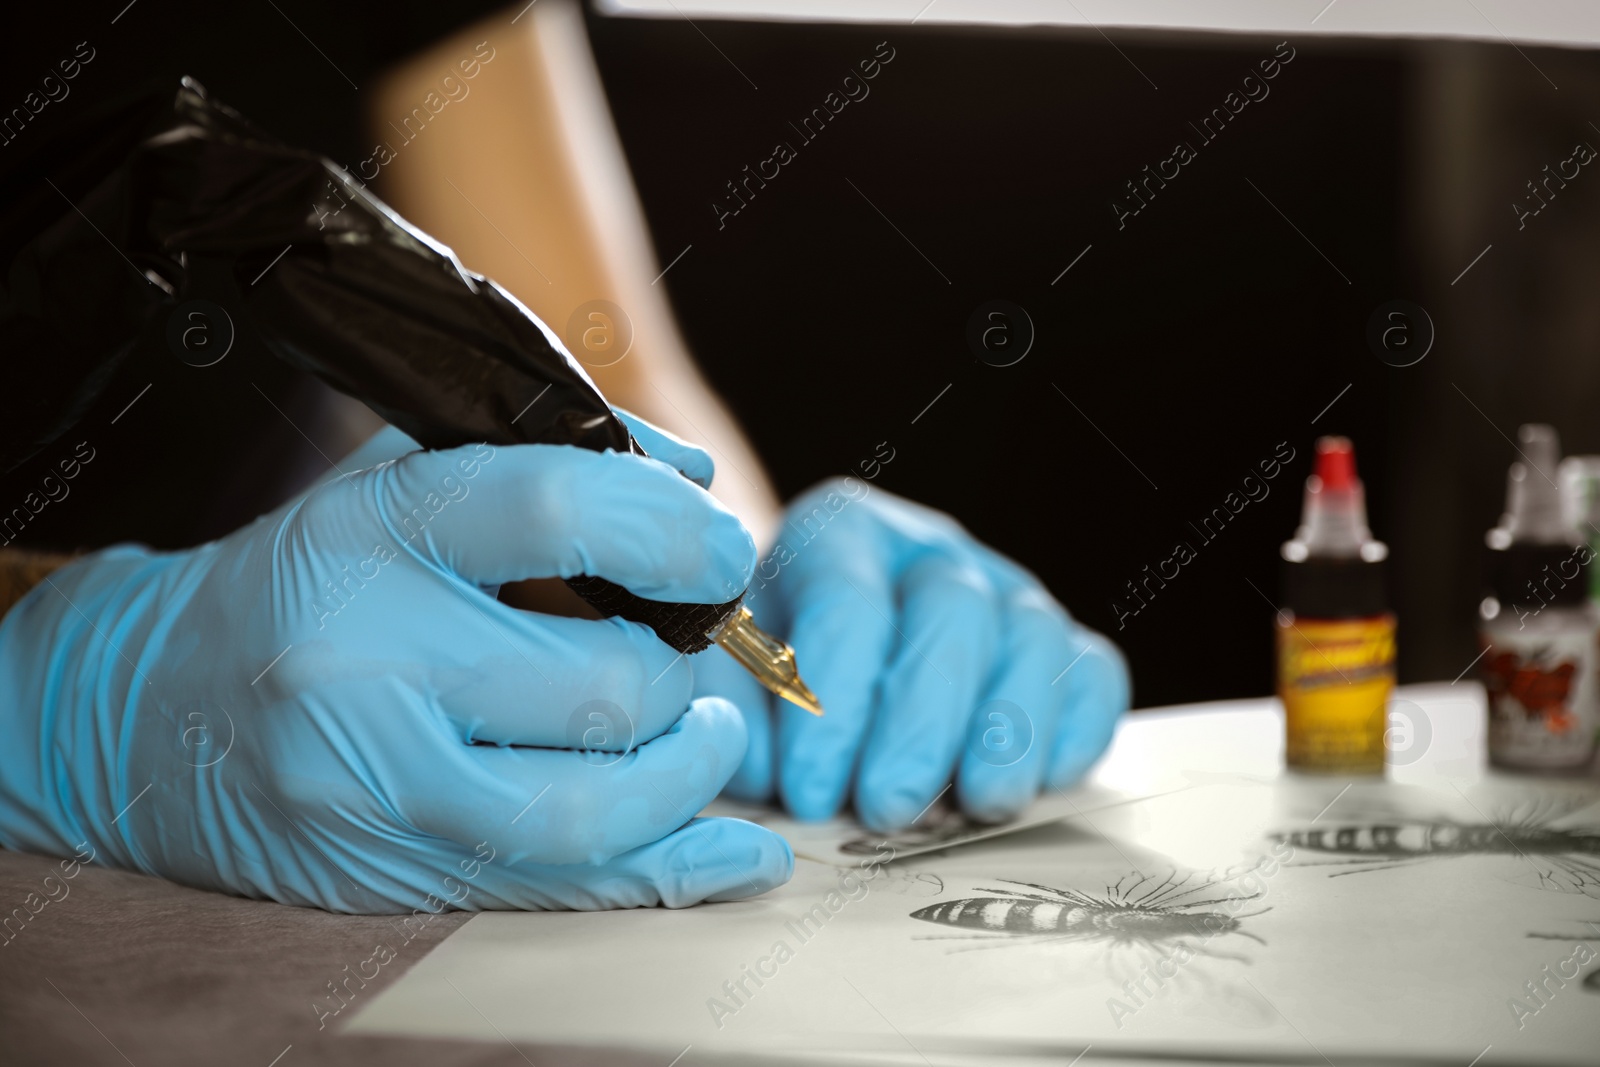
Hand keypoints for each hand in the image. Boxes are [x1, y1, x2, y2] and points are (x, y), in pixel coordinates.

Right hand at [0, 426, 791, 912]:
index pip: (555, 512)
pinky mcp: (386, 875)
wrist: (138, 713)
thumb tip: (694, 478)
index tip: (724, 550)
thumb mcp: (394, 478)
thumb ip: (546, 455)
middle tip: (689, 652)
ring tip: (701, 733)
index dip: (674, 532)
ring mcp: (370, 787)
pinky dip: (676, 870)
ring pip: (593, 807)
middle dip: (682, 669)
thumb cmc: (302, 578)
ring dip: (690, 771)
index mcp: (367, 533)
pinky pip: (564, 889)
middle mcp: (361, 663)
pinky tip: (740, 853)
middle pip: (599, 682)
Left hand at [700, 479, 1128, 830]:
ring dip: (1008, 728)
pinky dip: (1077, 727)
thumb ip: (732, 715)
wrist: (817, 663)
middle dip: (921, 721)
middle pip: (951, 612)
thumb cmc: (765, 670)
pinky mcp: (1060, 645)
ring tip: (978, 806)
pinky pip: (1091, 673)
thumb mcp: (724, 677)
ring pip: (1032, 636)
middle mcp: (929, 550)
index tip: (809, 792)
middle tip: (887, 809)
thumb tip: (771, 773)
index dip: (831, 703)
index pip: (847, 603)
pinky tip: (1042, 783)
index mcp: (838, 533)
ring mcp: (1004, 591)